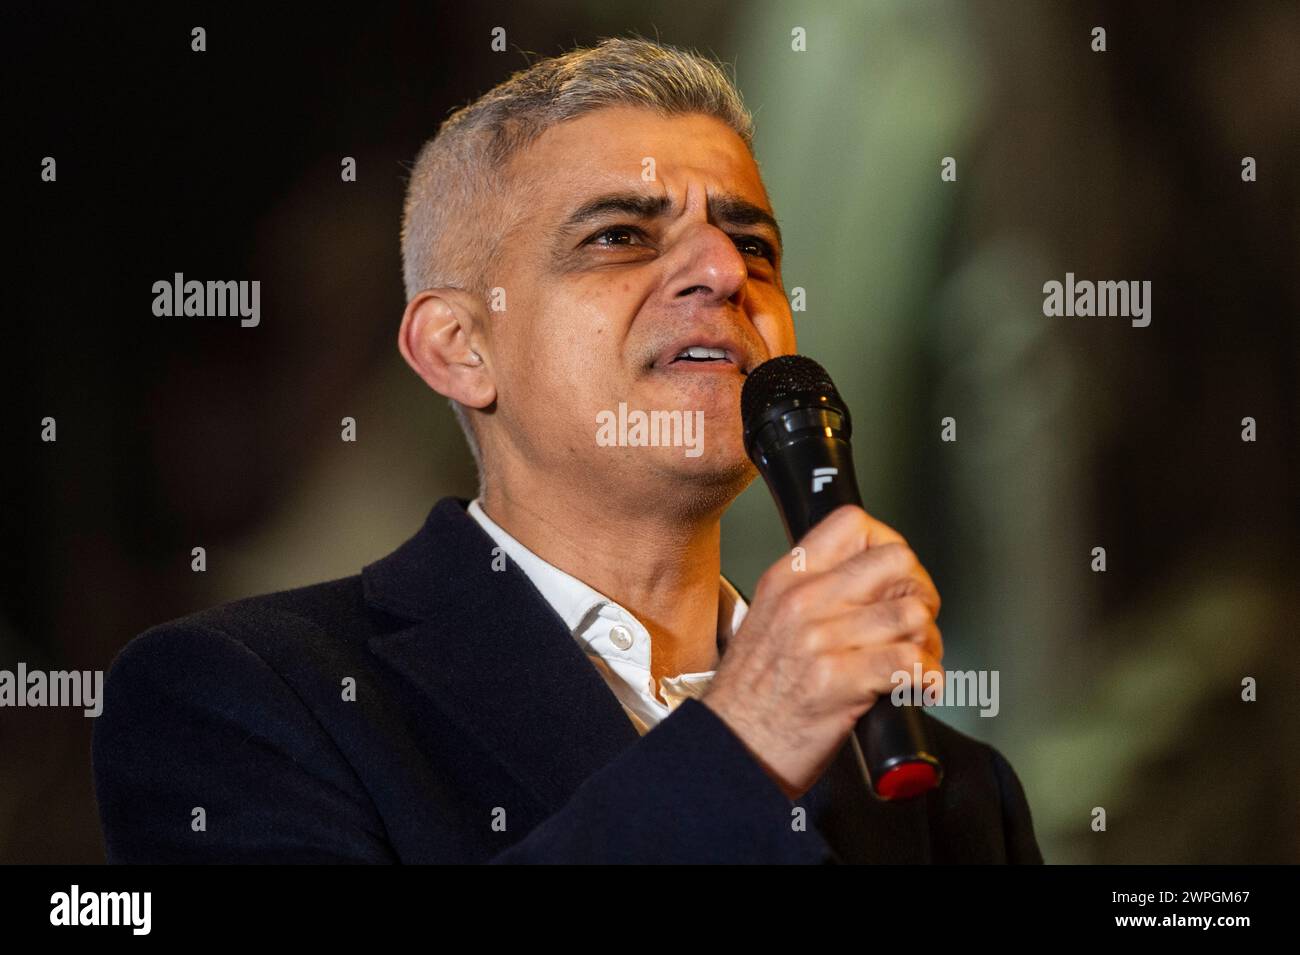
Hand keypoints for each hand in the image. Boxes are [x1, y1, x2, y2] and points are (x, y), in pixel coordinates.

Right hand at [701, 504, 943, 799]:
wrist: (730, 749)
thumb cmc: (753, 697)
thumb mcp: (768, 620)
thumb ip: (812, 594)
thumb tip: (873, 585)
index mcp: (786, 579)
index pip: (852, 523)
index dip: (888, 544)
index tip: (896, 575)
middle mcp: (803, 600)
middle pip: (896, 560)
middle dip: (920, 591)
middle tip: (915, 620)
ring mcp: (820, 639)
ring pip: (911, 612)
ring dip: (928, 641)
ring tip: (917, 660)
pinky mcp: (838, 680)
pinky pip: (910, 661)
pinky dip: (929, 677)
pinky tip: (919, 688)